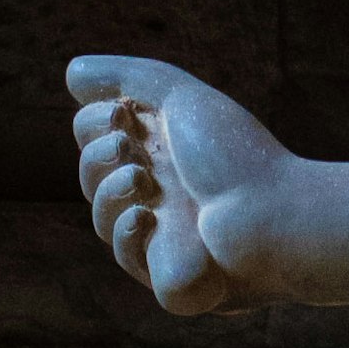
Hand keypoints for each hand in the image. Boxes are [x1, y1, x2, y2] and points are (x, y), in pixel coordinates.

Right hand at [65, 52, 288, 313]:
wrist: (277, 214)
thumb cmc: (236, 154)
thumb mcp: (182, 99)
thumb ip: (128, 78)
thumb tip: (71, 71)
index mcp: (161, 152)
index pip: (97, 139)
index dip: (94, 123)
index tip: (122, 113)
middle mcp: (160, 192)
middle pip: (92, 177)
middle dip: (97, 156)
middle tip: (126, 145)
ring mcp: (165, 236)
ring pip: (103, 220)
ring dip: (110, 192)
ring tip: (141, 180)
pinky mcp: (171, 276)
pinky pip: (129, 258)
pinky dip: (128, 237)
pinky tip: (147, 218)